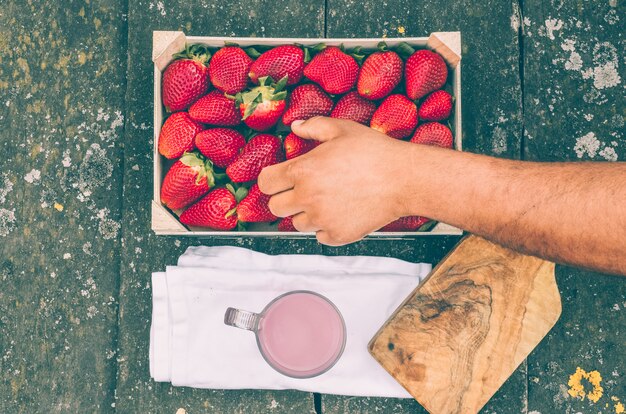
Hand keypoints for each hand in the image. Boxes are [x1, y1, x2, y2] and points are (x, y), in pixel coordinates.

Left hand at [258, 116, 416, 245]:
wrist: (405, 179)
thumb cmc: (375, 152)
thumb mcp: (342, 129)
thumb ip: (313, 127)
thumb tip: (295, 127)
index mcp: (303, 171)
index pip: (265, 183)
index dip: (271, 179)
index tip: (280, 179)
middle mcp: (308, 197)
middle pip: (275, 207)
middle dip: (286, 198)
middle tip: (304, 190)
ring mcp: (322, 219)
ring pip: (297, 224)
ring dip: (306, 214)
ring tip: (328, 199)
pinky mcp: (338, 235)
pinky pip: (319, 236)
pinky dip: (326, 227)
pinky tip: (340, 211)